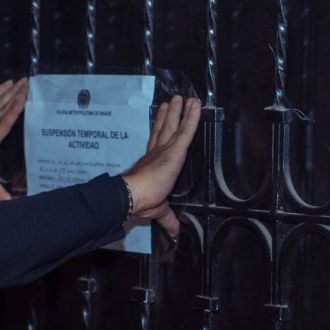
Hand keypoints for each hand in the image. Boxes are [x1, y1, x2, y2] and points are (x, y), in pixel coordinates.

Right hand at [123, 95, 200, 236]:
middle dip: (168, 115)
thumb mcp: (159, 210)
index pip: (156, 142)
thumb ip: (168, 218)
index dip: (159, 129)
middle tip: (171, 102)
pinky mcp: (174, 150)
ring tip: (182, 98)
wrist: (133, 195)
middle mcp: (156, 152)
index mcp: (150, 163)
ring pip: (174, 125)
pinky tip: (196, 106)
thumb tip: (175, 232)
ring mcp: (165, 149)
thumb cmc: (142, 201)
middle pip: (164, 129)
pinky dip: (191, 117)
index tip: (161, 117)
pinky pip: (186, 130)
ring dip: (179, 111)